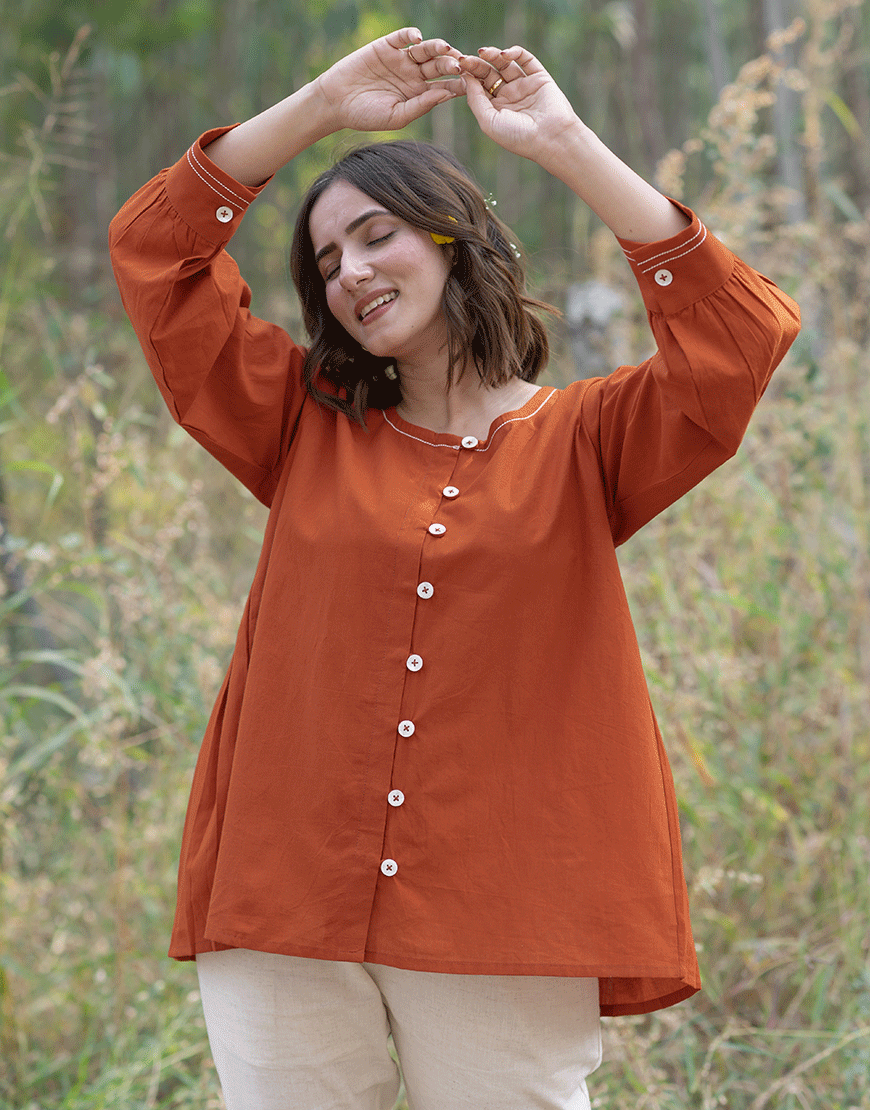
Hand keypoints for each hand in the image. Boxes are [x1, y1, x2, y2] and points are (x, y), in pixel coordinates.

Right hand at [315, 28, 464, 132]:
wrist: (336, 103)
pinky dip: (410, 34)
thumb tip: (446, 95)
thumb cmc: (366, 115)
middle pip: (438, 66)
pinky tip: (417, 38)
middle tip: (460, 64)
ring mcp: (401, 59)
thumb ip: (421, 105)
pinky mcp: (386, 46)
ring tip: (445, 48)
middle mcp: (414, 75)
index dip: (457, 85)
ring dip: (436, 47)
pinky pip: (402, 37)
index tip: (469, 85)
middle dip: (451, 64)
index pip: (444, 87)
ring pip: (425, 50)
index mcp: (419, 94)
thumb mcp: (397, 116)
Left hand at [458, 46, 581, 167]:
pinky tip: (504, 54)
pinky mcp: (539, 77)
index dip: (468, 76)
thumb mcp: (488, 121)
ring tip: (484, 53)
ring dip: (494, 55)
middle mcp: (509, 96)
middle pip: (489, 73)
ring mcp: (524, 85)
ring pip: (505, 64)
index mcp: (495, 109)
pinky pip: (526, 59)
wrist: (550, 138)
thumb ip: (475, 100)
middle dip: (477, 65)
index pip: (478, 87)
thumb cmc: (517, 136)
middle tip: (466, 58)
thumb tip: (465, 77)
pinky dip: (515, 52)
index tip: (459, 68)